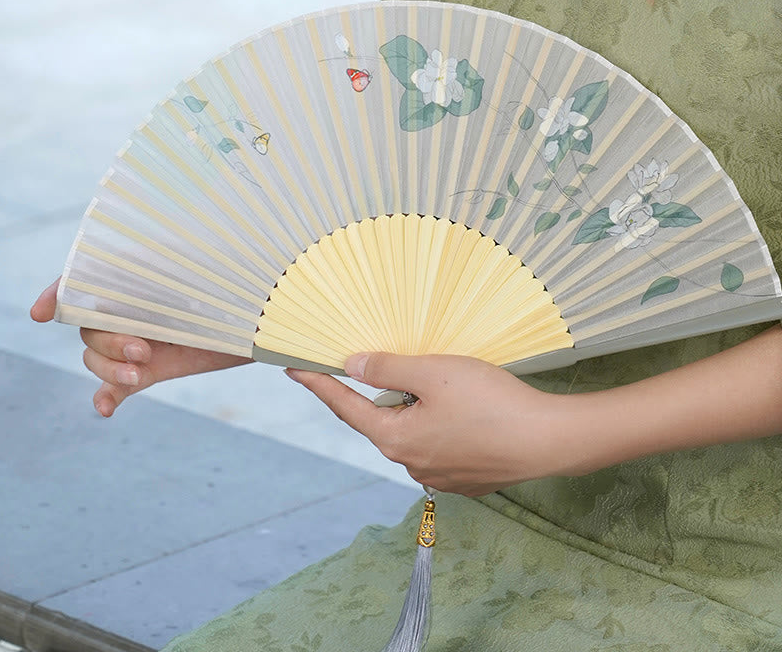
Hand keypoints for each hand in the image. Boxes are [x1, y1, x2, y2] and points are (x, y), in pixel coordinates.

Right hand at [31, 278, 251, 416]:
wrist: (265, 321)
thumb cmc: (237, 286)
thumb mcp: (204, 271)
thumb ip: (170, 268)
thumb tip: (141, 261)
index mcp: (136, 280)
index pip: (84, 282)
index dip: (57, 294)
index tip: (42, 313)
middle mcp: (130, 311)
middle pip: (87, 328)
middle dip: (105, 341)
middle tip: (142, 349)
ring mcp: (136, 342)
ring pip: (95, 359)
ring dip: (108, 368)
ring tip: (138, 372)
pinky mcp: (150, 370)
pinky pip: (114, 387)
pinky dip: (106, 396)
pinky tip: (105, 408)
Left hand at [285, 353, 576, 495]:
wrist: (549, 440)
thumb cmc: (490, 402)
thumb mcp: (432, 372)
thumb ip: (387, 368)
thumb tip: (351, 365)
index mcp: (395, 438)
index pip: (345, 407)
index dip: (319, 384)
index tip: (293, 369)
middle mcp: (411, 463)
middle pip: (380, 420)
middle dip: (376, 394)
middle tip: (382, 366)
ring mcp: (440, 476)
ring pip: (412, 433)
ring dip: (412, 410)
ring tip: (435, 386)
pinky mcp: (468, 478)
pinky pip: (439, 446)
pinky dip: (438, 426)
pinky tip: (462, 412)